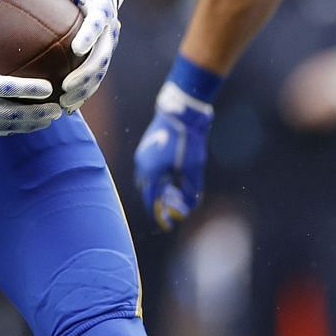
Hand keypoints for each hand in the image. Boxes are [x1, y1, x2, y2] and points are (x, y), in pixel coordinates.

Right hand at [0, 0, 60, 134]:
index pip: (5, 88)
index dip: (28, 90)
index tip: (49, 88)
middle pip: (10, 115)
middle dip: (36, 115)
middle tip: (59, 110)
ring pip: (5, 126)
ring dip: (29, 125)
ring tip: (51, 120)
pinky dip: (13, 129)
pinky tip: (27, 124)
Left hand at [19, 0, 118, 111]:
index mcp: (101, 7)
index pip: (98, 22)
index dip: (89, 36)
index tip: (77, 49)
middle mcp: (110, 28)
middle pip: (103, 56)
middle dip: (87, 74)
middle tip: (66, 87)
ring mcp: (109, 44)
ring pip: (101, 72)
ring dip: (86, 90)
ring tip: (65, 104)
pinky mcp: (103, 55)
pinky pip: (95, 77)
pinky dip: (84, 92)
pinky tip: (67, 106)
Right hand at [134, 81, 211, 230]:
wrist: (180, 111)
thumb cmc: (187, 140)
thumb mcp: (193, 168)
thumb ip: (190, 189)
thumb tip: (189, 205)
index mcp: (151, 172)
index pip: (151, 200)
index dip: (159, 214)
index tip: (168, 224)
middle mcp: (142, 164)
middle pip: (147, 191)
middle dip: (158, 201)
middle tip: (172, 207)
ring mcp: (142, 154)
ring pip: (146, 179)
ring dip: (157, 188)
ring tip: (173, 191)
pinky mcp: (147, 146)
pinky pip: (148, 168)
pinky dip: (157, 177)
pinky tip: (171, 176)